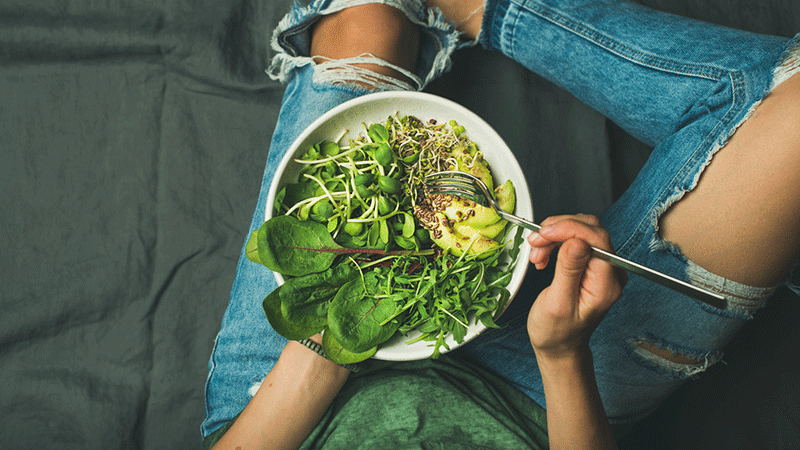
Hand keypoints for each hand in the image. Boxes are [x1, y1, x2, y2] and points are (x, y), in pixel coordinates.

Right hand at [526, 215, 625, 360]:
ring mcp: (602, 267)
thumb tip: (577, 241)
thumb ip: (569, 270)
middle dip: (558, 230)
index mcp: (606, 284)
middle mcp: (610, 272)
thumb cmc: (557, 331)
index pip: (597, 239)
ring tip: (537, 253)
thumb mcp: (558, 303)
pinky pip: (576, 239)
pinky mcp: (591, 263)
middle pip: (590, 230)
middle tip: (536, 242)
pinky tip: (543, 254)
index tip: (544, 233)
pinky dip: (556, 241)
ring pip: (581, 231)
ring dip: (554, 235)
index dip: (569, 229)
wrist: (559, 344)